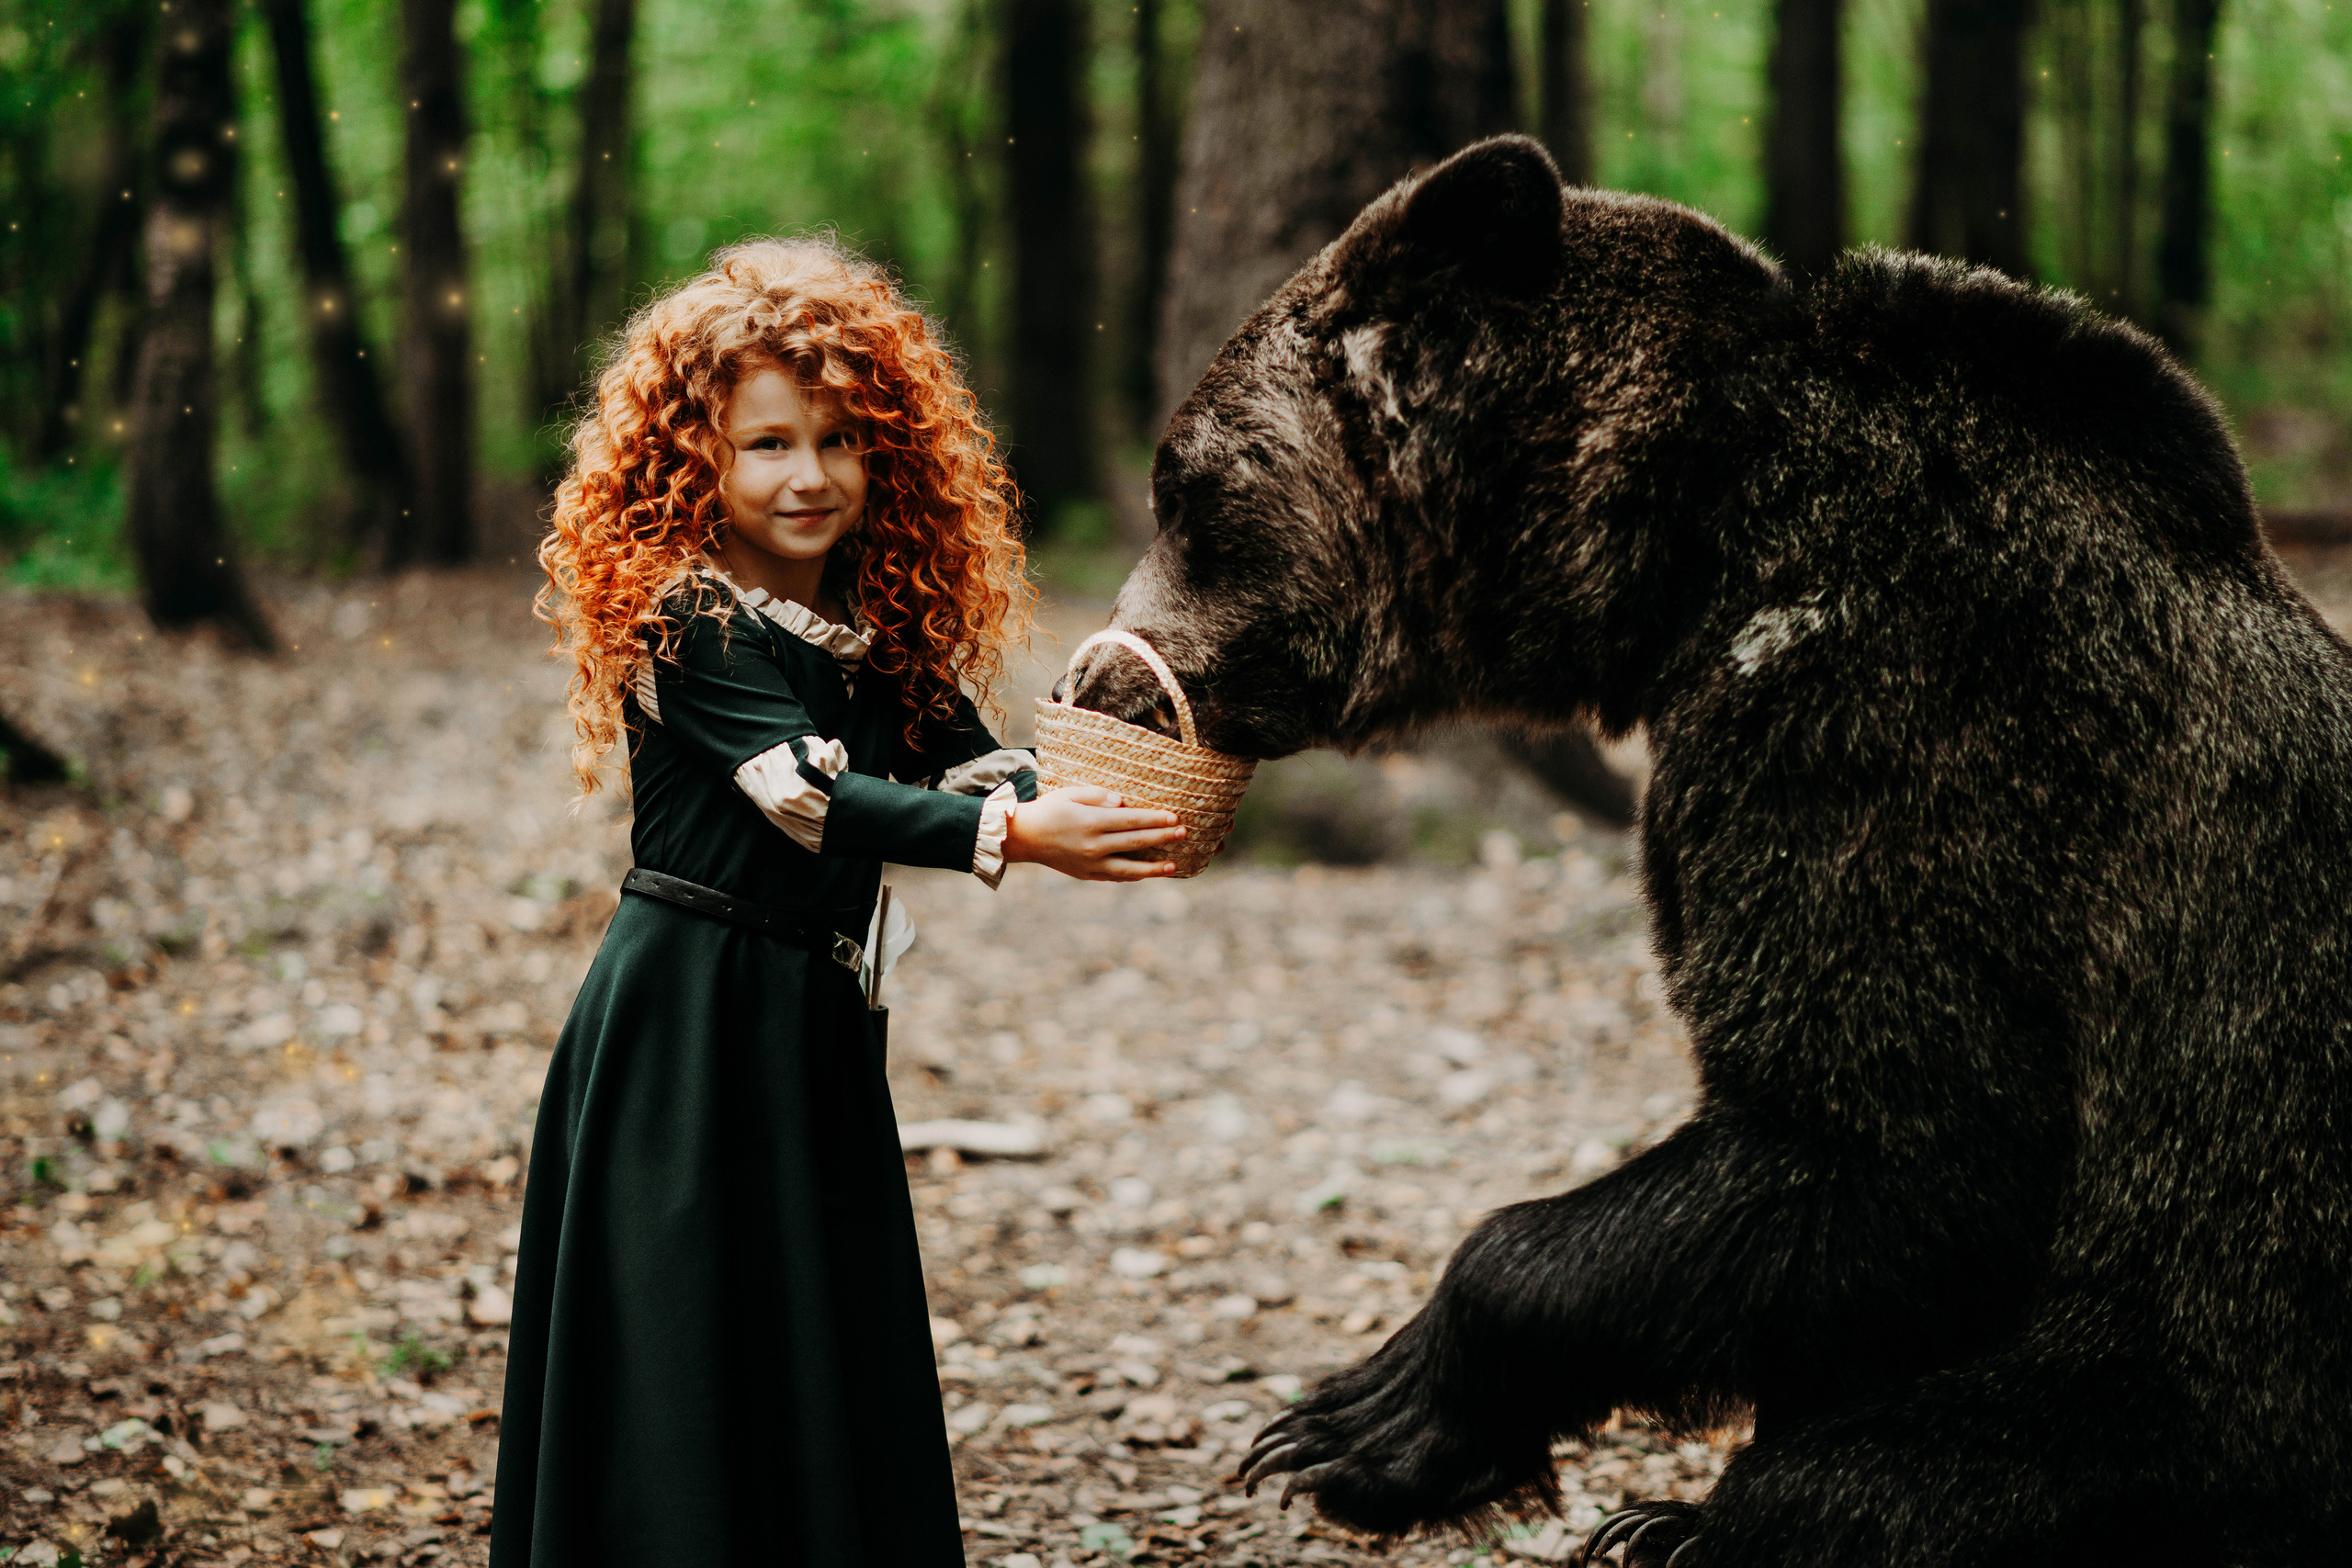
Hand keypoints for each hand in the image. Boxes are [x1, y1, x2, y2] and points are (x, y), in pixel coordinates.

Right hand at [1004, 785, 1186, 880]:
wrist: (1023, 838)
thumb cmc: (1049, 810)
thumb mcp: (1071, 794)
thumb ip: (1099, 796)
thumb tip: (1123, 802)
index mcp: (1091, 822)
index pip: (1131, 821)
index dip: (1154, 819)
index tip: (1174, 817)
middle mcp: (1093, 845)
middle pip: (1135, 842)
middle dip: (1161, 837)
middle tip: (1183, 833)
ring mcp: (1090, 863)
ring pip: (1129, 868)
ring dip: (1154, 868)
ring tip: (1174, 865)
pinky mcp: (1087, 875)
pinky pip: (1115, 877)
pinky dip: (1134, 875)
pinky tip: (1148, 873)